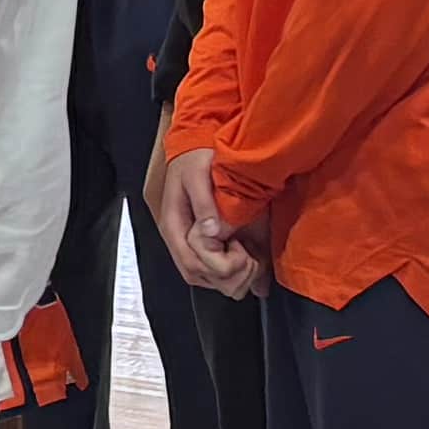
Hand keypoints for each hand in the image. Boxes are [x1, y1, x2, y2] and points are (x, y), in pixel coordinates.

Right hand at [151, 135, 263, 296]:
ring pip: (210, 280)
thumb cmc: (195, 159)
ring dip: (236, 276)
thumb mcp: (198, 174)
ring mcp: (193, 243)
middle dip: (231, 275)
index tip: (239, 248)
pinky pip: (218, 272)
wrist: (196, 148)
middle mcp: (181, 240)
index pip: (192, 264)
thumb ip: (204, 203)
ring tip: (252, 256)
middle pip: (201, 277)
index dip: (219, 266)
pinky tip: (254, 262)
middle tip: (250, 255)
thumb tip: (211, 232)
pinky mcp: (206, 243)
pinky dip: (239, 273)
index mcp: (174, 225)